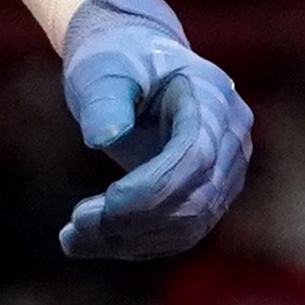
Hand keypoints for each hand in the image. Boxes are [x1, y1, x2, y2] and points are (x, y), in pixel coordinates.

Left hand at [54, 0, 254, 260]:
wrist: (134, 61)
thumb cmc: (116, 60)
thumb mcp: (101, 69)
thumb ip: (104, 100)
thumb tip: (104, 137)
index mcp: (212, 97)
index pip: (197, 157)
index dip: (153, 188)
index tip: (103, 203)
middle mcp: (232, 135)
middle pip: (196, 199)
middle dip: (133, 223)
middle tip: (72, 230)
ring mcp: (229, 166)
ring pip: (191, 225)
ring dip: (131, 242)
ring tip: (73, 239)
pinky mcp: (212, 191)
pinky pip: (183, 231)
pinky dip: (139, 244)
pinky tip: (94, 241)